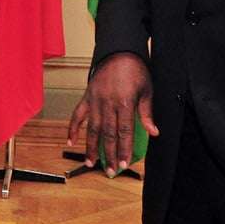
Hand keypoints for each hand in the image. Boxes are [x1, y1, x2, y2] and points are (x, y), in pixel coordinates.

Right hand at [67, 53, 158, 176]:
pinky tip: (71, 141)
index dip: (124, 149)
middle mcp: (108, 103)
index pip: (124, 132)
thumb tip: (153, 133)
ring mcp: (95, 100)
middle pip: (108, 134)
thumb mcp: (147, 89)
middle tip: (111, 171)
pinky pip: (77, 114)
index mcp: (125, 102)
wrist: (119, 51)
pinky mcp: (87, 96)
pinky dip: (73, 128)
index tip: (125, 164)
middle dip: (109, 154)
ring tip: (90, 163)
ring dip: (91, 147)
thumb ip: (147, 112)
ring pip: (92, 128)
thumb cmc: (135, 70)